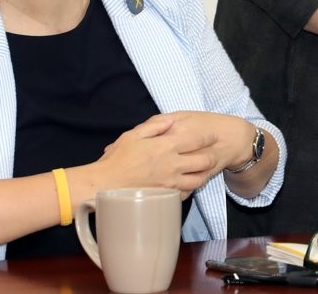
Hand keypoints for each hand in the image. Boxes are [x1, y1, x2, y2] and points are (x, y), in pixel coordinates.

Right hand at [96, 114, 219, 195]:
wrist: (105, 184)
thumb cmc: (117, 158)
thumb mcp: (133, 134)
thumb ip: (154, 126)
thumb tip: (170, 120)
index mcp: (165, 146)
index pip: (196, 140)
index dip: (207, 137)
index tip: (212, 135)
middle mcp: (172, 164)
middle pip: (203, 161)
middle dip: (211, 156)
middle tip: (212, 154)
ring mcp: (170, 183)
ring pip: (198, 180)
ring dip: (204, 174)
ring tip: (203, 170)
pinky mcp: (166, 196)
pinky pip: (186, 194)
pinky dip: (190, 189)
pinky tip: (187, 185)